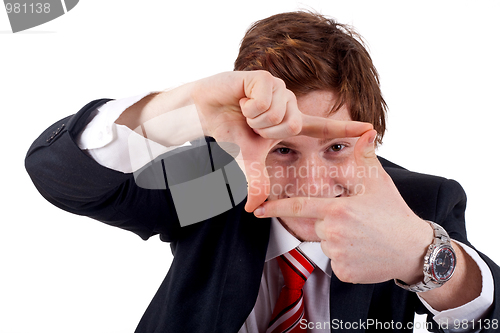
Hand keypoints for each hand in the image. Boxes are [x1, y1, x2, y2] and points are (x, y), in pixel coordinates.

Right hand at [192, 71, 372, 211]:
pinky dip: (248, 105)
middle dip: (266, 130)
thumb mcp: (246, 159)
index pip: (323, 127)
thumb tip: (252, 207)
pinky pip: (265, 98)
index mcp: (289, 123)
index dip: (346, 128)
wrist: (204, 111)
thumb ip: (255, 179)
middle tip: (250, 123)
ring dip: (255, 118)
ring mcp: (278, 89)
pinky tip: (240, 99)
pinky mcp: (264, 77)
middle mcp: (288, 105)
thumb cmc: (229, 132)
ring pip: (279, 113)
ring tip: (244, 111)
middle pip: (294, 125)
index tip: (371, 129)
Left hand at [253, 130, 433, 283]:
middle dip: (330, 224)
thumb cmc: (394, 214)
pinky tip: (364, 253)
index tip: (257, 210)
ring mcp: (338, 255)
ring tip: (364, 238)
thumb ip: (365, 158)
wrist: (413, 250)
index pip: (299, 207)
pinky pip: (335, 263)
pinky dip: (346, 259)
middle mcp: (334, 233)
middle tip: (357, 224)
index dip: (276, 208)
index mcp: (337, 210)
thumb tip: (366, 132)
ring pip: (327, 245)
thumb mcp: (379, 183)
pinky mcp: (343, 273)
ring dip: (339, 241)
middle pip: (318, 227)